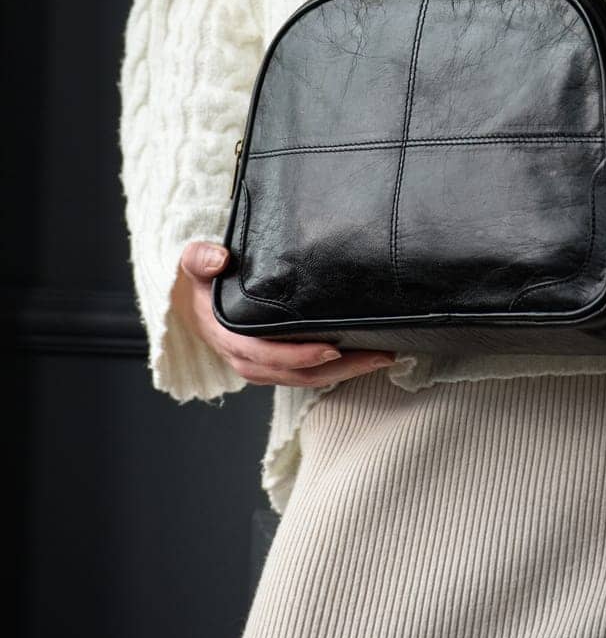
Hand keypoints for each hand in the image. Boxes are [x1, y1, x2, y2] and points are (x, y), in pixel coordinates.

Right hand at [171, 241, 396, 386]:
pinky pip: (307, 375)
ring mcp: (263, 367)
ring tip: (382, 357)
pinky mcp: (276, 365)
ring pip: (307, 380)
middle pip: (298, 374)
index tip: (332, 349)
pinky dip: (336, 371)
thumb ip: (202, 258)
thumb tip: (219, 258)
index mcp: (230, 338)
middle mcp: (247, 360)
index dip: (300, 356)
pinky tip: (364, 357)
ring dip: (345, 372)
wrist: (192, 303)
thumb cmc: (201, 282)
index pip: (268, 354)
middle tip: (379, 356)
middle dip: (340, 369)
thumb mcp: (194, 264)